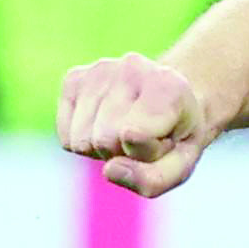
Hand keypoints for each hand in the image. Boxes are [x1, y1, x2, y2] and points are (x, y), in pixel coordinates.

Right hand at [57, 54, 219, 195]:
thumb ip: (153, 179)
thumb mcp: (182, 164)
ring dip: (103, 149)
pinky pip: (66, 138)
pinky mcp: (73, 79)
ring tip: (126, 130)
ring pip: (81, 142)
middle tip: (144, 137)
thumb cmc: (176, 135)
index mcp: (166, 85)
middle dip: (123, 152)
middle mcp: (131, 68)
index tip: (164, 138)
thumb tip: (109, 171)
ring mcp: (99, 70)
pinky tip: (105, 124)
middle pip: (104, 141)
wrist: (169, 98)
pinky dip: (84, 142)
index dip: (147, 153)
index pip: (135, 138)